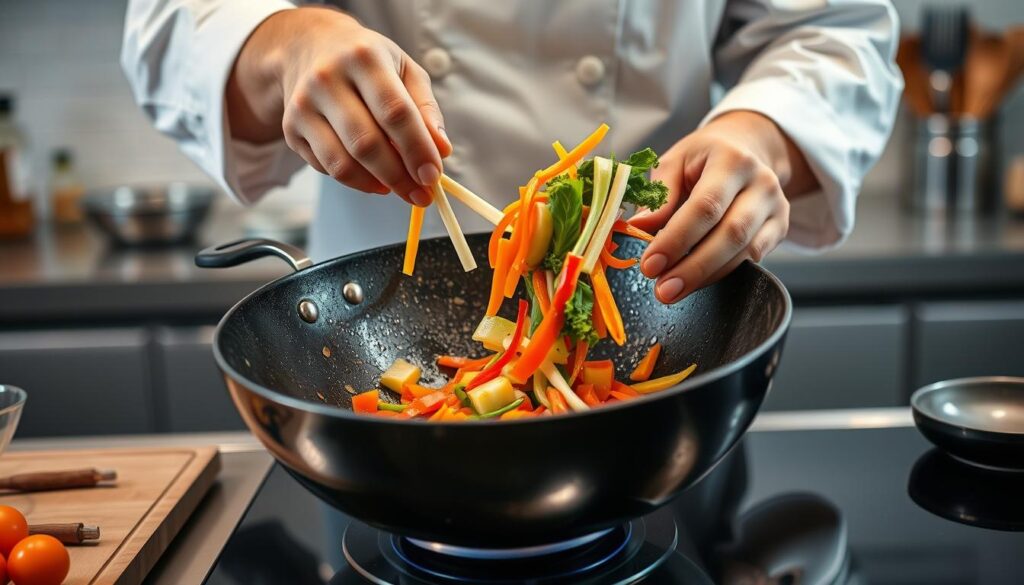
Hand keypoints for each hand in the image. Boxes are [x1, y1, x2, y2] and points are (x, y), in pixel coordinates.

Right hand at [227, 7, 450, 205]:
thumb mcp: (404, 70)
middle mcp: (327, 79)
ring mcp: (303, 105)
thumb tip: (441, 150)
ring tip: (399, 188)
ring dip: (376, 184)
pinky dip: (355, 180)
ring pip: (342, 163)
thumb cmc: (367, 62)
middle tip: (422, 195)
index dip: (417, 149)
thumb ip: (426, 109)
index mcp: (364, 57)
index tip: (433, 176)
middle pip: (366, 143)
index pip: (395, 112)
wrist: (308, 47)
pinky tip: (373, 176)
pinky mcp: (290, 128)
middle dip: (399, 177)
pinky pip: (326, 168)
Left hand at [629, 111, 816, 303]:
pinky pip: (755, 257)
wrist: (747, 148)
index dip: (677, 239)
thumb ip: (659, 195)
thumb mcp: (676, 162)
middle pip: (730, 233)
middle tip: (663, 290)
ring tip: (674, 291)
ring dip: (707, 276)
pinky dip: (723, 272)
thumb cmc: (704, 158)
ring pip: (745, 250)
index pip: (705, 206)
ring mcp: (776, 206)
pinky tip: (698, 282)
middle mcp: (761, 182)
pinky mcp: (780, 226)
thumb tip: (637, 228)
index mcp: (732, 160)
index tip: (650, 265)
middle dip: (694, 267)